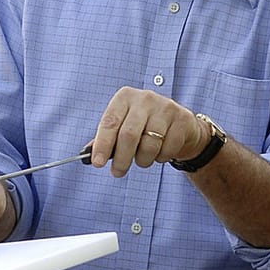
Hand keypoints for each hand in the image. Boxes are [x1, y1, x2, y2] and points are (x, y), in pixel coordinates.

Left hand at [91, 87, 210, 177]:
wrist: (180, 123)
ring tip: (142, 159)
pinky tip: (160, 151)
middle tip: (117, 172)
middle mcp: (144, 98)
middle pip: (129, 135)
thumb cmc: (144, 125)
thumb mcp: (124, 125)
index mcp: (125, 97)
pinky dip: (161, 158)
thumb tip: (87, 156)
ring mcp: (165, 107)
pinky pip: (167, 149)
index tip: (97, 163)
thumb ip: (106, 138)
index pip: (110, 122)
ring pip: (149, 145)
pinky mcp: (181, 119)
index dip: (102, 144)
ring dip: (143, 160)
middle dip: (121, 159)